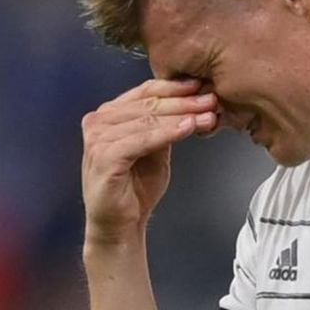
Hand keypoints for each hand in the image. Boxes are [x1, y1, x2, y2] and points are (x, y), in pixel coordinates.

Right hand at [81, 78, 217, 244]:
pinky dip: (167, 133)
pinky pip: (141, 140)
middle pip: (148, 104)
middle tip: (210, 98)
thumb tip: (192, 103)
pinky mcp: (105, 157)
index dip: (175, 87)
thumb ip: (165, 126)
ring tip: (207, 114)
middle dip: (184, 101)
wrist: (120, 224)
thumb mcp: (155, 149)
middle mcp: (98, 122)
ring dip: (181, 115)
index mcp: (109, 115)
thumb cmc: (134, 188)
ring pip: (147, 120)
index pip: (144, 92)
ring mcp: (98, 139)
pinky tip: (187, 128)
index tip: (201, 85)